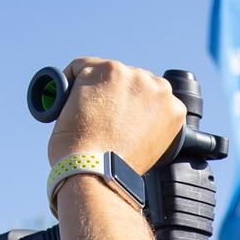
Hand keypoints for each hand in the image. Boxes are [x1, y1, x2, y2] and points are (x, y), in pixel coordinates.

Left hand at [48, 58, 185, 172]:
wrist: (100, 172)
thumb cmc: (118, 170)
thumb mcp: (149, 148)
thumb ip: (147, 125)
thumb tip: (127, 116)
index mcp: (174, 109)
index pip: (150, 95)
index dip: (131, 105)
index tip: (118, 117)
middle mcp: (158, 88)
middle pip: (130, 79)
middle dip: (114, 93)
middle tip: (97, 116)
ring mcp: (131, 76)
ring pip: (105, 72)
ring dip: (93, 88)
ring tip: (82, 114)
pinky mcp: (104, 70)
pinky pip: (80, 67)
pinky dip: (69, 82)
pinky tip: (65, 103)